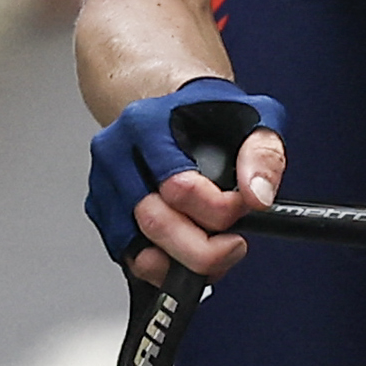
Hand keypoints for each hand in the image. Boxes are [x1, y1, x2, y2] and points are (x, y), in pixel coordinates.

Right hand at [85, 78, 286, 284]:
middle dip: (203, 248)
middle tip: (234, 245)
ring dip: (181, 261)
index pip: (179, 186)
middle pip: (153, 222)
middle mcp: (116, 154)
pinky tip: (189, 255)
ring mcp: (105, 185)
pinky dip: (162, 265)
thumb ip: (263, 153)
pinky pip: (128, 255)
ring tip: (217, 252)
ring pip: (136, 247)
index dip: (220, 209)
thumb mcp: (255, 114)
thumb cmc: (209, 109)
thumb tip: (258, 197)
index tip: (246, 208)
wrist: (170, 101)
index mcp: (147, 124)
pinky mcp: (102, 210)